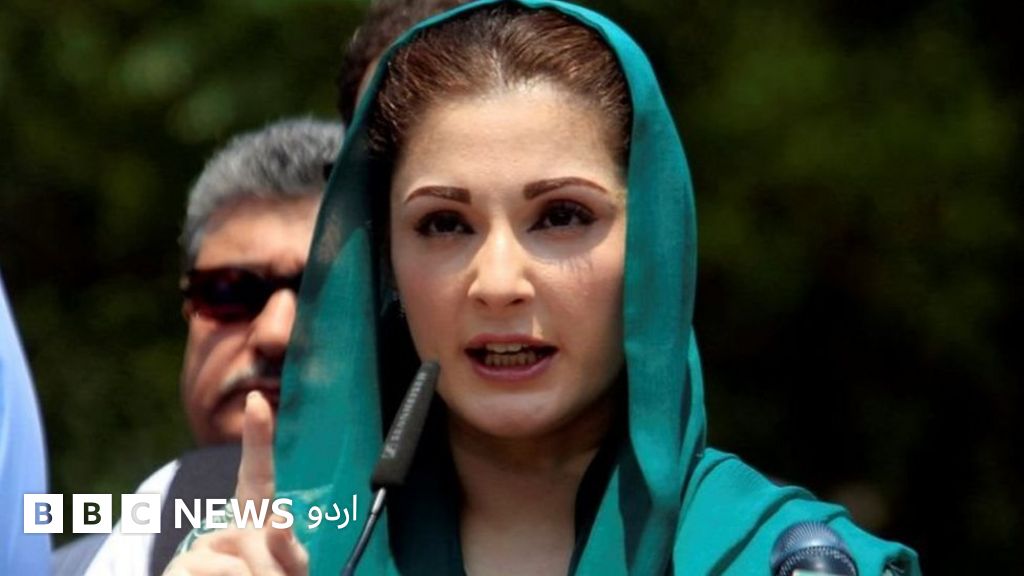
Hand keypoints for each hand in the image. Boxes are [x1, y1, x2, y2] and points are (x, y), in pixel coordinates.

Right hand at [164, 391, 307, 575]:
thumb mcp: (289, 573)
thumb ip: (289, 550)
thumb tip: (279, 518)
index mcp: (254, 523)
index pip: (257, 474)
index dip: (258, 437)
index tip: (258, 400)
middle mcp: (224, 529)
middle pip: (266, 535)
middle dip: (282, 570)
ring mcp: (199, 549)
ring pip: (247, 562)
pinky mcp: (178, 570)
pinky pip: (223, 572)